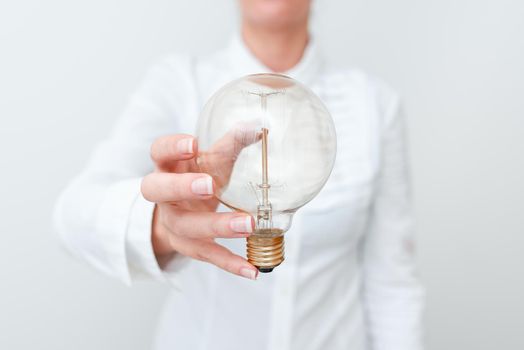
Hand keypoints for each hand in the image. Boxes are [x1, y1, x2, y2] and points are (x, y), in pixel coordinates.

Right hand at [141, 133, 258, 279]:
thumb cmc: (196, 178)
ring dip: (216, 226)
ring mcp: (173, 223)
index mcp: (168, 166)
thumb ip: (229, 146)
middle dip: (182, 187)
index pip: (158, 151)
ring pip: (186, 227)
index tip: (193, 144)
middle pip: (159, 190)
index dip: (172, 147)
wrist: (178, 213)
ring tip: (248, 224)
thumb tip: (258, 128)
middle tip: (208, 186)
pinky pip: (206, 255)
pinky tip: (252, 270)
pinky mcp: (187, 246)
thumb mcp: (208, 161)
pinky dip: (229, 263)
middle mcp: (164, 196)